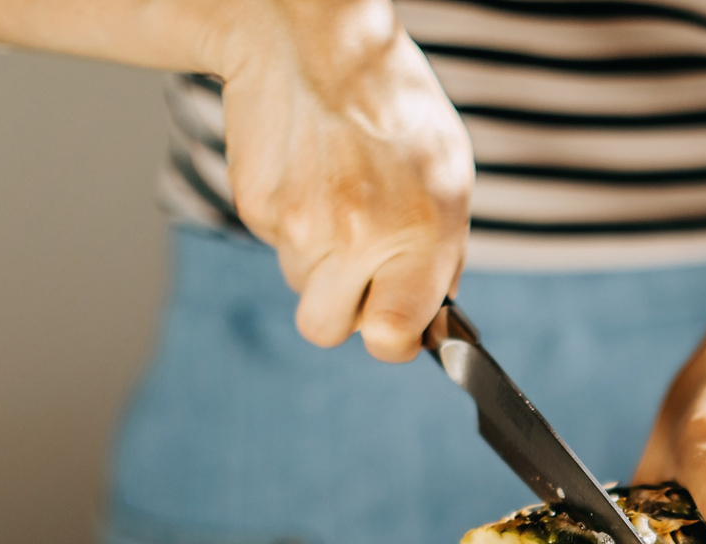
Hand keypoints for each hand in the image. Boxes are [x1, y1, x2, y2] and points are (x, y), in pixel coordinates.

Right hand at [216, 0, 471, 361]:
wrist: (313, 42)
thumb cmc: (393, 108)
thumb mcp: (449, 179)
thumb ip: (441, 257)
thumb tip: (431, 320)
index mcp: (418, 234)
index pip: (390, 338)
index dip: (391, 340)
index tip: (395, 325)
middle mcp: (357, 236)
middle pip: (327, 328)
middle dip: (343, 307)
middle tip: (361, 264)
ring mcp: (300, 224)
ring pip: (302, 285)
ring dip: (319, 259)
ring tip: (338, 196)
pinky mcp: (257, 206)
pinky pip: (276, 246)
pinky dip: (291, 223)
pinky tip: (309, 176)